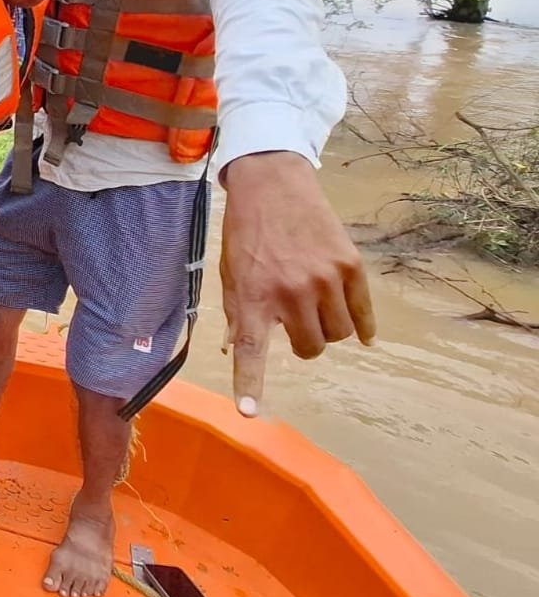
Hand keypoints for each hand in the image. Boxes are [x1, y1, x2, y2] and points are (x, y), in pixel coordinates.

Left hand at [220, 152, 375, 416]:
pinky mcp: (350, 267)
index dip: (249, 384)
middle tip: (296, 322)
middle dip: (306, 342)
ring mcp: (324, 280)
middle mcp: (289, 292)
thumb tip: (236, 352)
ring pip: (340, 334)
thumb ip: (239, 314)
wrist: (273, 184)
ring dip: (329, 328)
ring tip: (316, 305)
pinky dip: (362, 326)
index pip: (249, 350)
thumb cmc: (246, 234)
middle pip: (312, 348)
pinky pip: (364, 316)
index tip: (248, 412)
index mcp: (252, 297)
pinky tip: (362, 330)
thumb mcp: (232, 274)